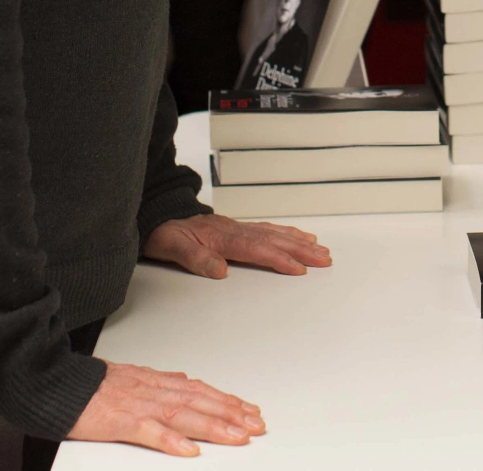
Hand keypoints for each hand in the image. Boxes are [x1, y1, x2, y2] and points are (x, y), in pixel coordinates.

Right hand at [65, 359, 265, 453]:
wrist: (54, 382)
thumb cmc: (89, 385)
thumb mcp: (131, 377)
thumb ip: (160, 381)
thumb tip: (185, 380)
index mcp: (155, 382)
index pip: (200, 391)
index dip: (227, 401)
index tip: (249, 411)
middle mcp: (152, 390)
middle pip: (199, 402)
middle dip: (231, 414)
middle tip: (255, 425)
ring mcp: (137, 405)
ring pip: (182, 415)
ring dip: (213, 426)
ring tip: (236, 436)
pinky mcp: (119, 421)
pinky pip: (149, 431)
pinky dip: (171, 440)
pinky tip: (190, 451)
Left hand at [143, 212, 331, 279]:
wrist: (157, 213)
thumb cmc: (163, 233)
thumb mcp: (169, 247)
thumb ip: (194, 258)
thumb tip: (220, 270)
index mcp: (220, 237)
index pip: (255, 249)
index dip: (278, 259)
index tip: (300, 269)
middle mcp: (233, 230)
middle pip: (272, 239)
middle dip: (301, 250)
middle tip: (325, 259)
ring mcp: (237, 227)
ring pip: (274, 233)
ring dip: (299, 241)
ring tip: (321, 248)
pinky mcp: (237, 227)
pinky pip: (267, 229)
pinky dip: (286, 233)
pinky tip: (298, 236)